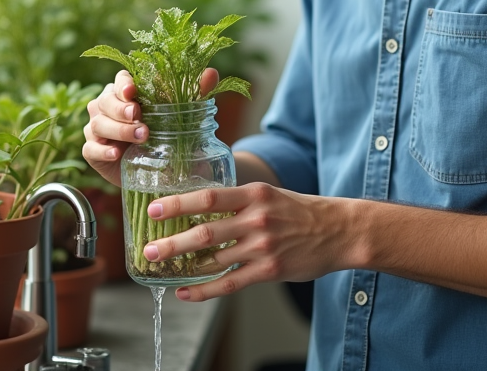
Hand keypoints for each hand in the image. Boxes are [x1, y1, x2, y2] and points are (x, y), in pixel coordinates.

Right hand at [81, 67, 218, 186]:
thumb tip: (211, 73)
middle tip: (139, 118)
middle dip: (121, 109)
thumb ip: (196, 92)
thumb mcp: (184, 113)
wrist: (159, 167)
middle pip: (105, 101)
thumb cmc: (167, 131)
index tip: (133, 91)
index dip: (124, 84)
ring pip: (97, 124)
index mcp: (125, 91)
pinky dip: (101, 151)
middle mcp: (106, 107)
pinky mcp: (93, 152)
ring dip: (118, 130)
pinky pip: (90, 149)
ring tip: (140, 137)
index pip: (119, 80)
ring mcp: (97, 129)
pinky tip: (115, 154)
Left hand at [141, 182, 350, 301]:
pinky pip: (230, 283)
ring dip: (183, 266)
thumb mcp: (268, 194)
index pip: (208, 197)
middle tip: (147, 248)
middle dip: (172, 241)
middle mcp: (256, 220)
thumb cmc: (299, 211)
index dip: (178, 204)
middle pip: (205, 231)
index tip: (154, 209)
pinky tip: (185, 292)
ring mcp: (262, 247)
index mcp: (253, 195)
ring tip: (159, 269)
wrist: (338, 230)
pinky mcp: (269, 271)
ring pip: (214, 259)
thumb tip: (201, 204)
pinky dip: (204, 290)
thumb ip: (238, 200)